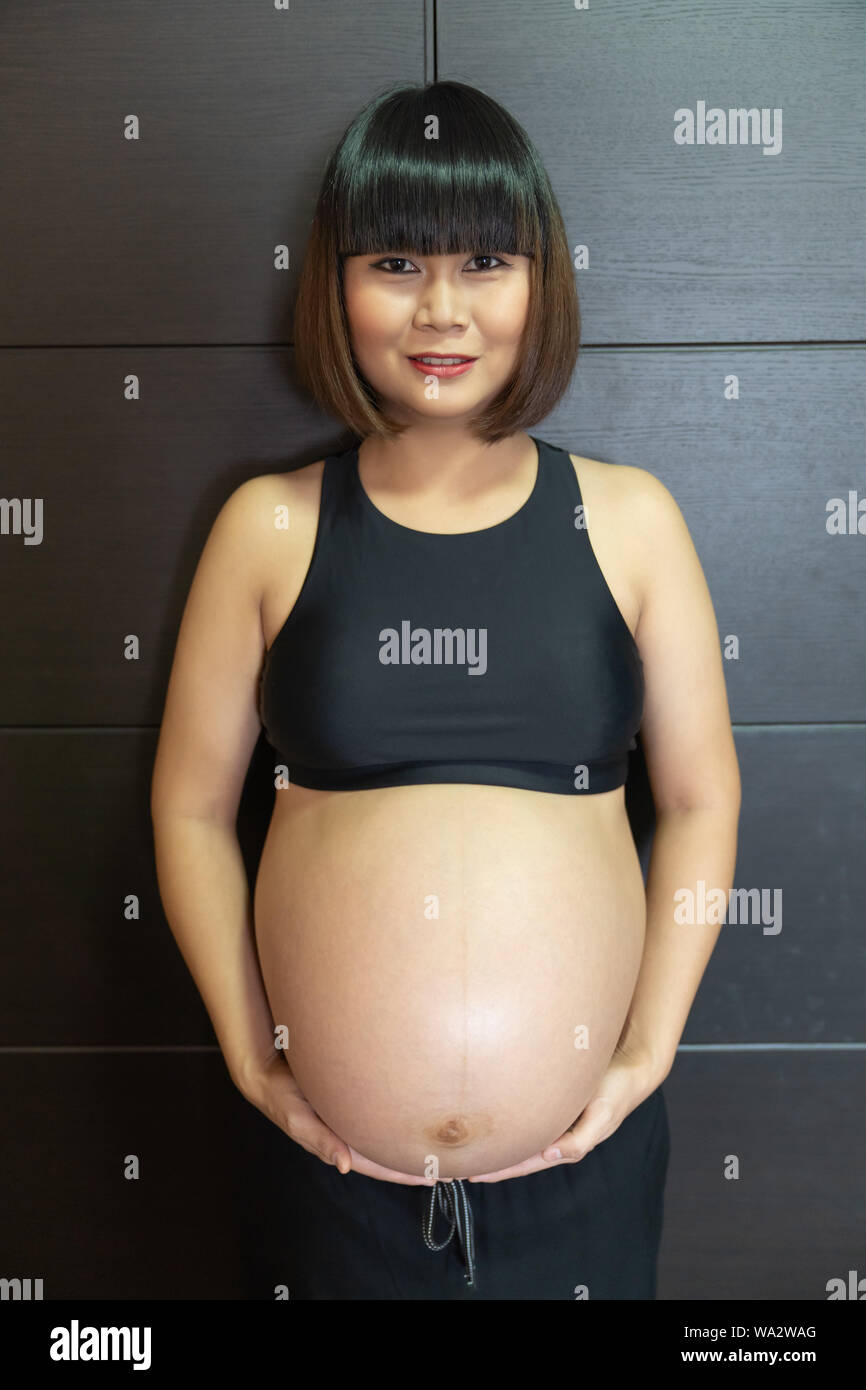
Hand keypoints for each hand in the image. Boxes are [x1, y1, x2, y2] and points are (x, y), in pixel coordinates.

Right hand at [236, 1051, 429, 1184]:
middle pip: (387, 1152)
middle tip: (449, 1162)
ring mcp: (350, 1116)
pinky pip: (380, 1111)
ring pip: (385, 1133)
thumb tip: (344, 1165)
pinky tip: (413, 1109)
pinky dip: (396, 1116)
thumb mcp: (297, 1119)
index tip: (432, 1178)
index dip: (402, 1173)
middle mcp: (349, 1133)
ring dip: (407, 1139)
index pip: (377, 1165)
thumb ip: (319, 1140)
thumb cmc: (282, 1098)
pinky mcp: (351, 1098)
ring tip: (437, 1142)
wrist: (267, 1070)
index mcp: (339, 1144)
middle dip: (413, 1160)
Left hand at [467, 1048, 663, 1182]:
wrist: (631, 1066)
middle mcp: (556, 1135)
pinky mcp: (552, 1103)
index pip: (525, 1162)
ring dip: (494, 1145)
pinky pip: (523, 1118)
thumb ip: (580, 1140)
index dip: (499, 1170)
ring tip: (465, 1150)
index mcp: (567, 1144)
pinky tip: (489, 1122)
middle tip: (454, 1167)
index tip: (471, 1175)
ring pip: (517, 1139)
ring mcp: (553, 1120)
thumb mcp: (602, 1115)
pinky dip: (505, 1124)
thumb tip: (552, 1154)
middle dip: (488, 1162)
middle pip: (516, 1155)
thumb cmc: (617, 1090)